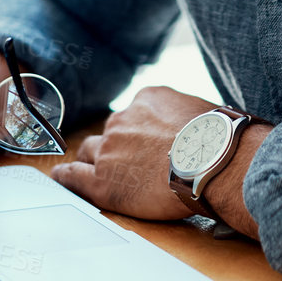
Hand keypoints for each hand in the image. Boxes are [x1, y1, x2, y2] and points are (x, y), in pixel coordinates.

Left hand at [51, 86, 270, 235]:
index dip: (140, 132)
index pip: (134, 114)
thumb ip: (184, 116)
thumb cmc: (218, 141)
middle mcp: (123, 120)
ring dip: (95, 160)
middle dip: (118, 146)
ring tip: (102, 172)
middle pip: (110, 132)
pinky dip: (66, 176)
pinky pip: (73, 176)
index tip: (150, 144)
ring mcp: (109, 150)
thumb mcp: (202, 111)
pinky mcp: (102, 182)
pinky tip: (63, 177)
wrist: (213, 162)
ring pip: (90, 152)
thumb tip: (194, 128)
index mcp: (147, 99)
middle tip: (135, 163)